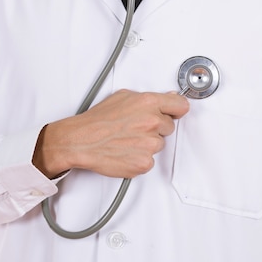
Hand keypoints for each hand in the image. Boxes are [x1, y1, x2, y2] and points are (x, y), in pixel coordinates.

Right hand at [33, 89, 189, 178]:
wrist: (80, 141)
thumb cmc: (96, 121)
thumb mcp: (122, 97)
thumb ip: (147, 99)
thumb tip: (167, 99)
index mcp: (148, 103)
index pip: (181, 106)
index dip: (176, 110)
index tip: (174, 112)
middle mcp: (152, 122)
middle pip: (168, 127)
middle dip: (155, 128)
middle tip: (134, 128)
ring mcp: (149, 144)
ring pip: (159, 145)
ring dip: (146, 144)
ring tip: (126, 140)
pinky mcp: (144, 163)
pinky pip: (150, 161)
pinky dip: (139, 158)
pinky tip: (124, 151)